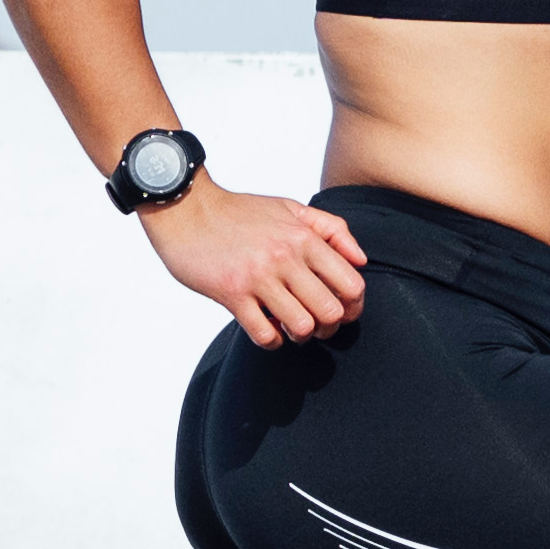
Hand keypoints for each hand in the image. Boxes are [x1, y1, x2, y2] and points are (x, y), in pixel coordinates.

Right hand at [146, 179, 366, 344]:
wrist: (187, 208)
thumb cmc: (240, 212)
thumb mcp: (291, 208)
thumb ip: (332, 229)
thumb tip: (362, 260)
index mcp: (304, 238)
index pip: (351, 285)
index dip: (353, 307)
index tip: (341, 310)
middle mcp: (285, 258)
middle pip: (330, 312)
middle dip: (328, 327)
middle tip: (316, 324)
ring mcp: (258, 277)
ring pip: (300, 326)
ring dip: (300, 335)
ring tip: (290, 326)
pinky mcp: (231, 293)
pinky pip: (264, 334)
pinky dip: (271, 340)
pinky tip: (267, 329)